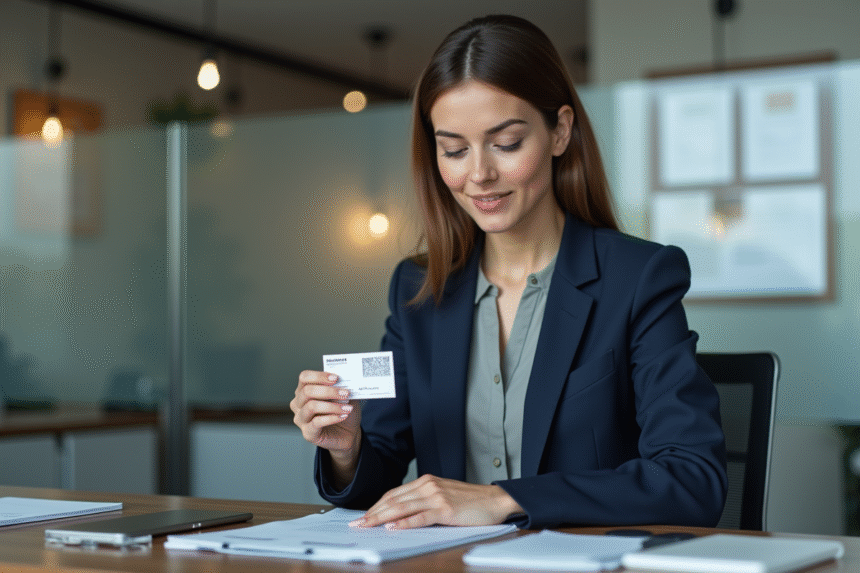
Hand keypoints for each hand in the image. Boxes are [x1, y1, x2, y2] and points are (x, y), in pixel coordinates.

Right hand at [290, 370, 360, 458]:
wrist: (348, 433)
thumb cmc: (342, 410)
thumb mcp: (344, 395)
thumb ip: (342, 386)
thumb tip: (345, 378)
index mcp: (304, 390)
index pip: (304, 378)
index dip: (319, 376)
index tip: (336, 378)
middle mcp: (298, 404)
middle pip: (307, 391)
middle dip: (328, 391)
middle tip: (345, 393)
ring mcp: (301, 419)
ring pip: (311, 407)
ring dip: (332, 406)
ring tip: (348, 407)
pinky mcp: (308, 433)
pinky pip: (316, 422)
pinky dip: (332, 418)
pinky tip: (343, 416)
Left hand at [349, 474, 522, 528]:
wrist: (495, 499)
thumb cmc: (471, 501)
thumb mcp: (443, 495)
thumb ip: (424, 501)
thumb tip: (402, 516)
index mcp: (426, 482)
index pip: (394, 493)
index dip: (376, 505)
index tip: (363, 516)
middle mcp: (428, 486)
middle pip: (394, 500)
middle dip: (373, 513)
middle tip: (357, 524)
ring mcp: (436, 497)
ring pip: (402, 508)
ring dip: (381, 518)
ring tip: (367, 526)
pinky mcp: (445, 510)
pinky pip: (420, 517)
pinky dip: (404, 523)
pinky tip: (393, 528)